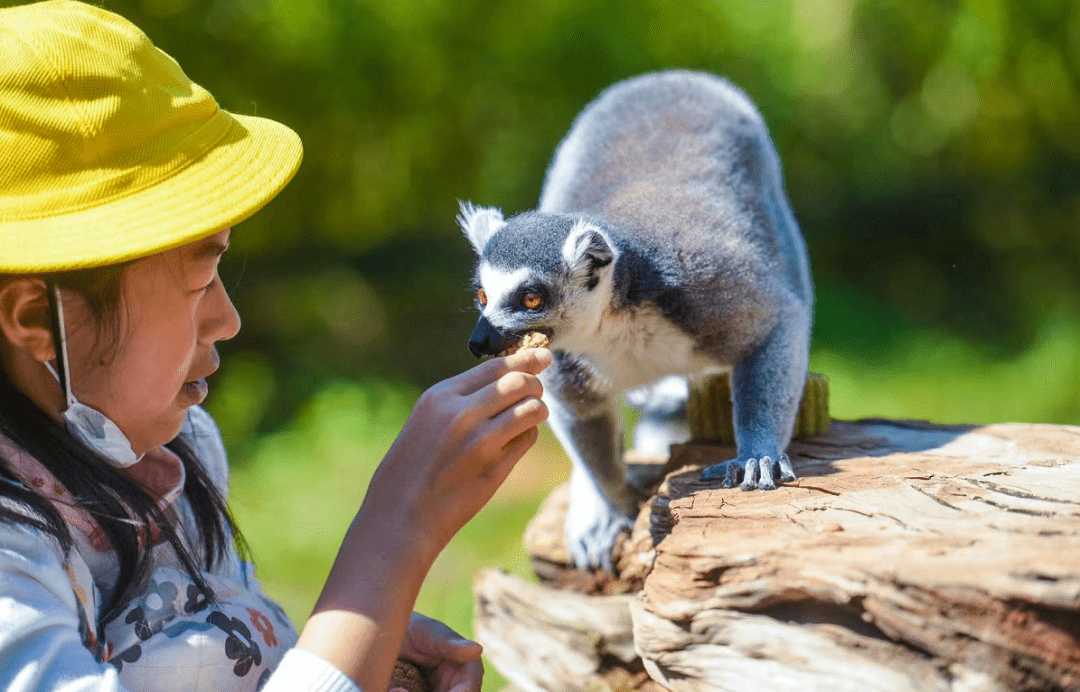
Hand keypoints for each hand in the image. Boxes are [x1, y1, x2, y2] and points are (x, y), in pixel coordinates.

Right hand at [298, 348, 550, 691]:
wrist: (398, 518)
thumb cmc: (408, 471)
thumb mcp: (424, 422)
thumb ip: (457, 402)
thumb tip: (501, 382)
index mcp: (440, 397)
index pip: (494, 366)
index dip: (524, 359)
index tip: (542, 356)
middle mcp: (462, 412)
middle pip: (520, 382)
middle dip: (535, 382)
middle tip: (538, 389)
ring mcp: (481, 440)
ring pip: (532, 408)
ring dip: (538, 409)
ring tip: (532, 415)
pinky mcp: (495, 467)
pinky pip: (528, 438)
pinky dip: (528, 435)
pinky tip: (515, 442)